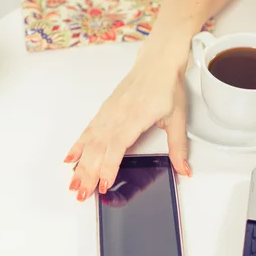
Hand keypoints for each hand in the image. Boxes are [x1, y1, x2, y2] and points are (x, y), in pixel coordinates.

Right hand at [64, 47, 191, 201]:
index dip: (109, 167)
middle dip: (88, 173)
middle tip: (82, 194)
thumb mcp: (178, 118)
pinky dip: (78, 145)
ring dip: (80, 164)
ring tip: (73, 182)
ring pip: (90, 142)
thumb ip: (178, 147)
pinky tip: (70, 158)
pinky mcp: (105, 110)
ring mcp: (109, 112)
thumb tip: (184, 170)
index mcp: (135, 117)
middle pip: (98, 148)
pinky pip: (88, 130)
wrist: (157, 62)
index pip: (117, 147)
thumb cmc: (166, 86)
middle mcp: (117, 115)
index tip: (104, 184)